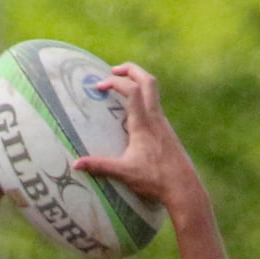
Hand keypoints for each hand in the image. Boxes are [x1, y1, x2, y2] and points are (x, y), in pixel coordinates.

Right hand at [73, 65, 198, 211]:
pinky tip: (135, 114)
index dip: (115, 82)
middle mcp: (156, 118)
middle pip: (147, 80)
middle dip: (130, 70)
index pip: (131, 90)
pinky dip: (143, 99)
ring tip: (122, 88)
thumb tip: (75, 164)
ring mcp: (164, 123)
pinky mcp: (167, 132)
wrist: (184, 188)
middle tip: (114, 71)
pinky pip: (155, 106)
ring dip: (138, 83)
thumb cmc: (155, 180)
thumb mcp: (124, 173)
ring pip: (153, 91)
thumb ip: (100, 166)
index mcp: (143, 123)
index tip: (100, 86)